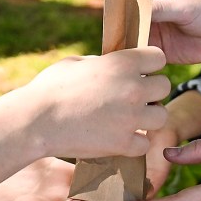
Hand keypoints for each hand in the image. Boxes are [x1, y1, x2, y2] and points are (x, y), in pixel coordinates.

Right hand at [17, 48, 169, 161]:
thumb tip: (111, 65)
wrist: (36, 121)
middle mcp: (133, 88)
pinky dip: (134, 143)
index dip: (150, 64)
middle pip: (165, 86)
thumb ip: (102, 63)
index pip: (159, 57)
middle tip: (135, 98)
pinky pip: (144, 143)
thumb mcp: (76, 62)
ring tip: (129, 119)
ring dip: (148, 118)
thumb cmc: (50, 88)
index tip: (140, 72)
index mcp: (122, 62)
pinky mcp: (124, 143)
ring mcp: (131, 117)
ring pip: (161, 116)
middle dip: (152, 91)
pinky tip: (119, 138)